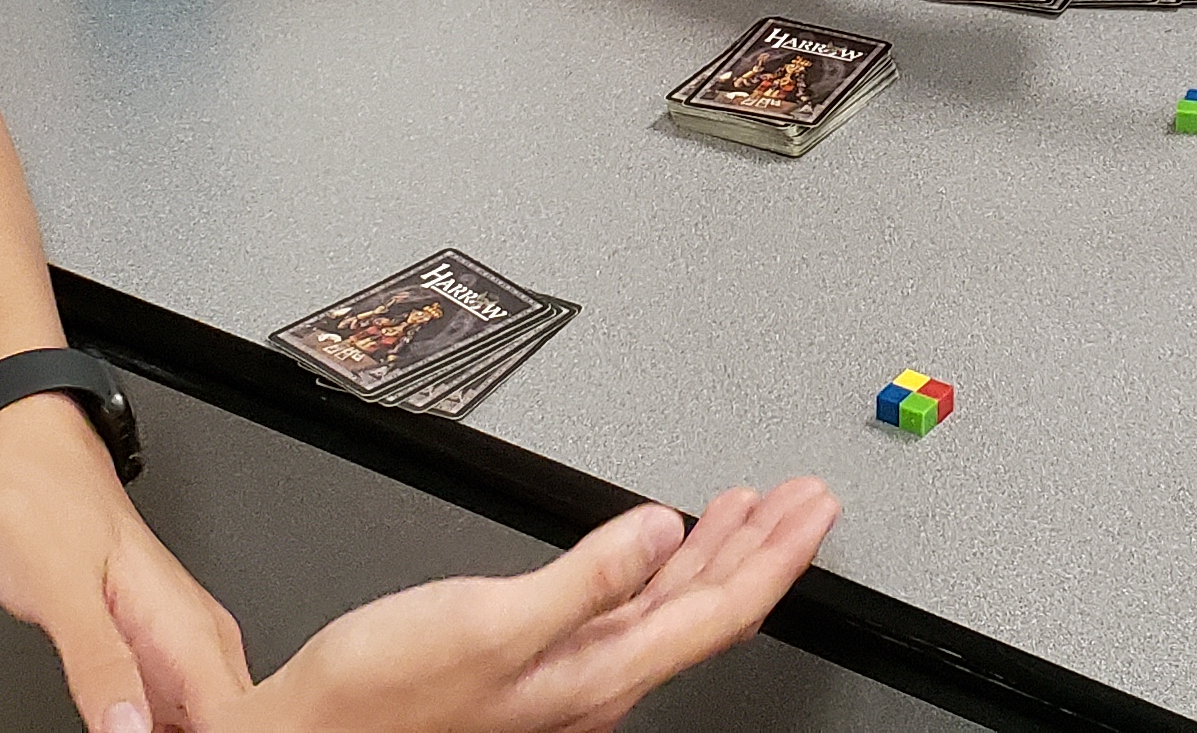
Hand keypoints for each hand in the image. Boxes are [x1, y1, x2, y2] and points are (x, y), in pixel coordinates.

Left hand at [0, 395, 252, 732]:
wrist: (34, 462)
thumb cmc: (44, 510)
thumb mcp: (60, 591)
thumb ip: (98, 664)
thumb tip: (128, 731)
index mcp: (187, 628)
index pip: (238, 719)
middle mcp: (196, 642)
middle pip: (231, 725)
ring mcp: (177, 652)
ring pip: (208, 723)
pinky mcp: (153, 658)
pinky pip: (179, 714)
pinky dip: (164, 731)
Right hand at [240, 480, 842, 732]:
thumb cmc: (381, 698)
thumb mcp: (489, 622)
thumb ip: (585, 576)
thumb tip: (658, 530)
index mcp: (599, 670)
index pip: (720, 612)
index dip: (779, 556)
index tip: (815, 508)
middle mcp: (596, 678)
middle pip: (708, 609)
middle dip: (764, 547)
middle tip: (806, 497)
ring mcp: (568, 674)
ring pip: (672, 607)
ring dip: (718, 553)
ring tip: (752, 510)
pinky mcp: (536, 664)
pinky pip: (631, 609)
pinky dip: (660, 566)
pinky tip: (658, 546)